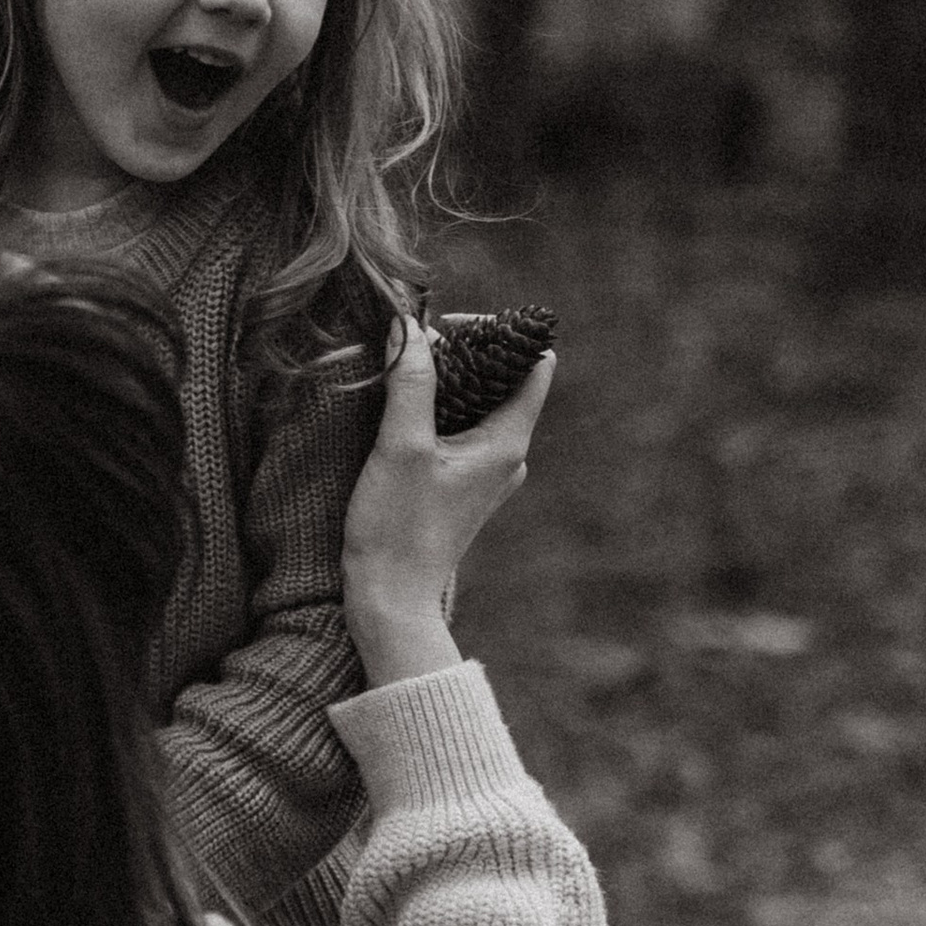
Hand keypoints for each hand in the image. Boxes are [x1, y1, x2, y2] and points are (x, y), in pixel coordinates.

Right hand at [341, 315, 554, 687]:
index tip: (454, 327)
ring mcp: (487, 473)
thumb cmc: (398, 529)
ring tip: (405, 370)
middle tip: (419, 343)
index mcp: (508, 443)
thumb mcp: (401, 447)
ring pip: (480, 404)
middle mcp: (508, 456)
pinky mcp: (461, 485)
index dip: (502, 335)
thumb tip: (410, 325)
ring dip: (448, 380)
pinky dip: (438, 408)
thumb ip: (411, 382)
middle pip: (505, 380)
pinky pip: (461, 430)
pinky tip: (400, 408)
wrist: (390, 600)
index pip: (535, 365)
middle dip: (465, 352)